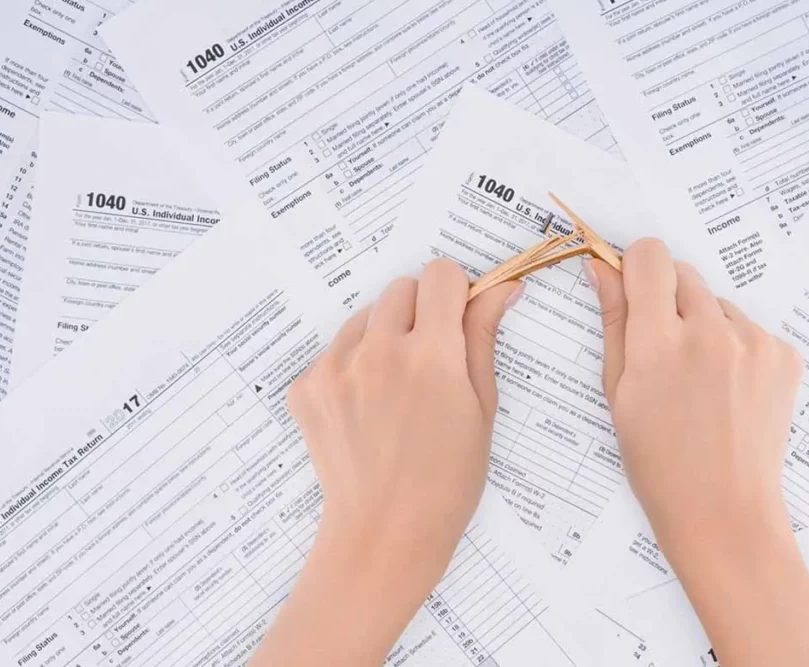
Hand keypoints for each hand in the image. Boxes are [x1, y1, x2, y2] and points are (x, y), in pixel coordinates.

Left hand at [252, 259, 519, 666]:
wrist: (386, 533)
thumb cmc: (449, 478)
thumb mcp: (482, 407)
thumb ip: (483, 338)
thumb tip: (501, 287)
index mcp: (431, 354)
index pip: (440, 275)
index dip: (454, 292)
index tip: (457, 319)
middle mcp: (379, 351)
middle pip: (401, 288)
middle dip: (419, 310)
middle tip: (429, 359)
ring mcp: (336, 368)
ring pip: (365, 317)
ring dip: (383, 336)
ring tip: (396, 391)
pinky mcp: (307, 388)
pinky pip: (335, 351)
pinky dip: (353, 367)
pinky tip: (368, 409)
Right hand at [586, 239, 801, 556]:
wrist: (723, 510)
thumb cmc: (657, 460)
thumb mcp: (618, 393)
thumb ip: (613, 322)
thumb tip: (601, 268)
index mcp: (659, 343)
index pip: (650, 256)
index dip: (636, 268)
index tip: (633, 290)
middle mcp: (709, 332)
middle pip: (683, 272)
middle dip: (667, 299)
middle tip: (662, 350)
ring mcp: (753, 343)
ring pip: (716, 303)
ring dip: (702, 325)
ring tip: (698, 381)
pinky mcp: (784, 356)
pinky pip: (748, 328)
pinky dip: (734, 347)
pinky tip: (726, 390)